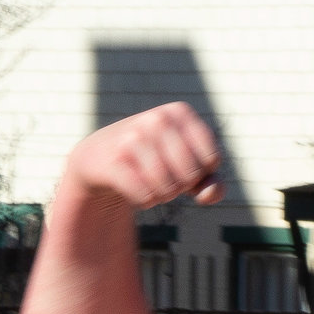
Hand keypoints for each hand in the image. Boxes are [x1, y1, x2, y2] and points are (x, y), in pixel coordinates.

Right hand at [64, 103, 222, 208]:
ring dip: (162, 195)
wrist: (101, 156)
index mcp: (179, 112)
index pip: (212, 159)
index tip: (184, 163)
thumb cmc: (154, 159)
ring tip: (150, 182)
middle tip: (165, 175)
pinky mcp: (114, 161)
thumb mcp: (186, 164)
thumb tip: (210, 194)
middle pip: (191, 175)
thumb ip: (210, 181)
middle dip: (182, 185)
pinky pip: (146, 196)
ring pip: (168, 188)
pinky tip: (134, 187)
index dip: (201, 172)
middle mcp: (157, 119)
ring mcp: (133, 138)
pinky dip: (144, 201)